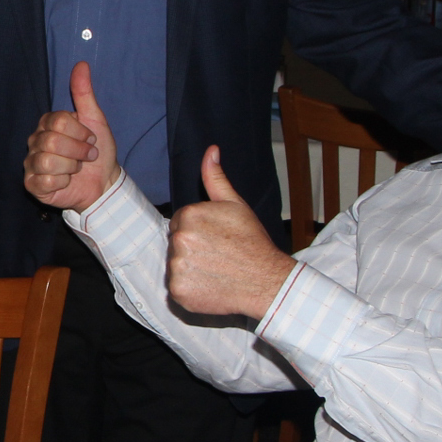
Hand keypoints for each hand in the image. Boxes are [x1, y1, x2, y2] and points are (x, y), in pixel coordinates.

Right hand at [25, 61, 119, 211]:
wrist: (103, 182)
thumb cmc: (97, 151)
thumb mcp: (95, 120)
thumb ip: (84, 93)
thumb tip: (81, 64)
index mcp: (47, 124)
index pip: (58, 121)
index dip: (80, 132)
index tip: (91, 139)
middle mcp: (35, 141)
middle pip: (51, 141)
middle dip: (77, 151)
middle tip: (87, 156)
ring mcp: (31, 163)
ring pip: (47, 161)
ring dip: (71, 167)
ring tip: (77, 168)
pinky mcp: (33, 185)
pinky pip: (44, 181)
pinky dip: (62, 182)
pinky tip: (67, 181)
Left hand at [167, 146, 296, 320]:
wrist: (266, 281)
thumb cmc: (252, 242)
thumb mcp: (235, 204)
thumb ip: (215, 178)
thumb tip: (210, 150)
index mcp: (188, 215)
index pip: (179, 222)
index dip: (199, 231)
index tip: (216, 239)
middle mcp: (179, 240)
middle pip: (176, 243)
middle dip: (192, 248)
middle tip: (217, 255)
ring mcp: (177, 267)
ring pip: (175, 265)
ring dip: (190, 268)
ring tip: (215, 270)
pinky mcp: (178, 291)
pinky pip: (177, 288)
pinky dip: (190, 289)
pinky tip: (210, 286)